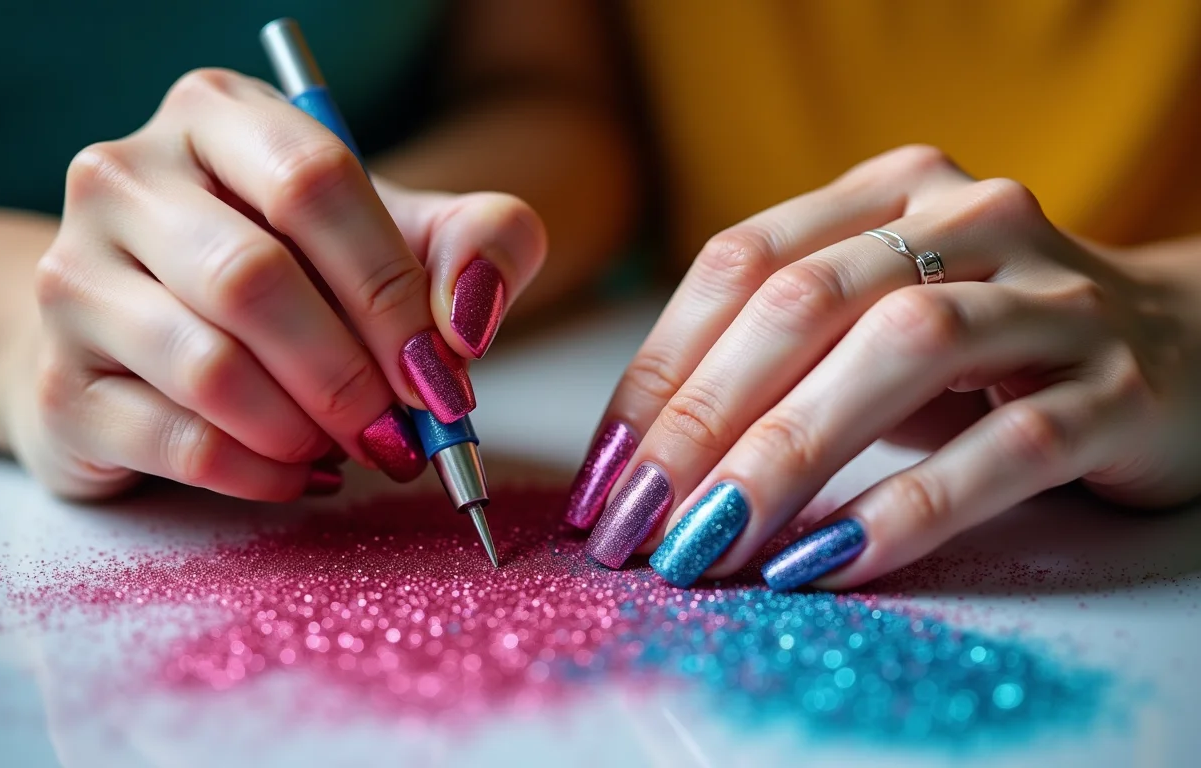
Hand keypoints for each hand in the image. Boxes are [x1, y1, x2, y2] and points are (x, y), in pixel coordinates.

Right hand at [7, 68, 544, 500]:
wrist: (154, 343)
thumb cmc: (299, 276)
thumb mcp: (402, 236)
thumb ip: (477, 242)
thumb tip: (468, 318)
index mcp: (216, 115)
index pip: (315, 183)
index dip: (391, 290)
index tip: (438, 372)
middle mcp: (123, 179)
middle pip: (253, 279)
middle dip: (351, 376)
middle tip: (401, 430)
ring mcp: (72, 280)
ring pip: (210, 369)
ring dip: (308, 429)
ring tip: (349, 445)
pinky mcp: (59, 386)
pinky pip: (179, 443)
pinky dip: (264, 474)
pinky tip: (300, 471)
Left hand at [568, 145, 1200, 589]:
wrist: (1188, 349)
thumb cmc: (993, 348)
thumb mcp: (878, 318)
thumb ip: (783, 354)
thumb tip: (648, 458)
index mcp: (890, 194)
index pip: (741, 263)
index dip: (658, 370)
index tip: (607, 472)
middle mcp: (968, 223)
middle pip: (803, 304)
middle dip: (701, 422)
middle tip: (639, 523)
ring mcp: (1051, 301)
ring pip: (900, 354)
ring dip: (786, 457)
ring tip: (711, 544)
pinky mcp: (1120, 391)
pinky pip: (1004, 450)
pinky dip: (906, 509)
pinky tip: (826, 562)